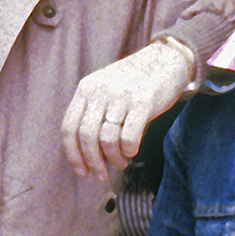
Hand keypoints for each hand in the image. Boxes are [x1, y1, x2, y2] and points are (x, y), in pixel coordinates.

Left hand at [61, 40, 192, 177]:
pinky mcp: (144, 102)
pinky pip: (129, 136)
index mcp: (86, 89)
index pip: (69, 127)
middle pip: (87, 136)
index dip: (73, 154)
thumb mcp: (104, 89)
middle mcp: (100, 92)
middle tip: (101, 175)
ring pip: (108, 139)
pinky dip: (129, 150)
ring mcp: (121, 96)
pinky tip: (132, 151)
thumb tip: (86, 154)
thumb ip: (92, 113)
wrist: (165, 60)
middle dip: (93, 161)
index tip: (81, 171)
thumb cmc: (133, 83)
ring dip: (114, 158)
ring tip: (121, 162)